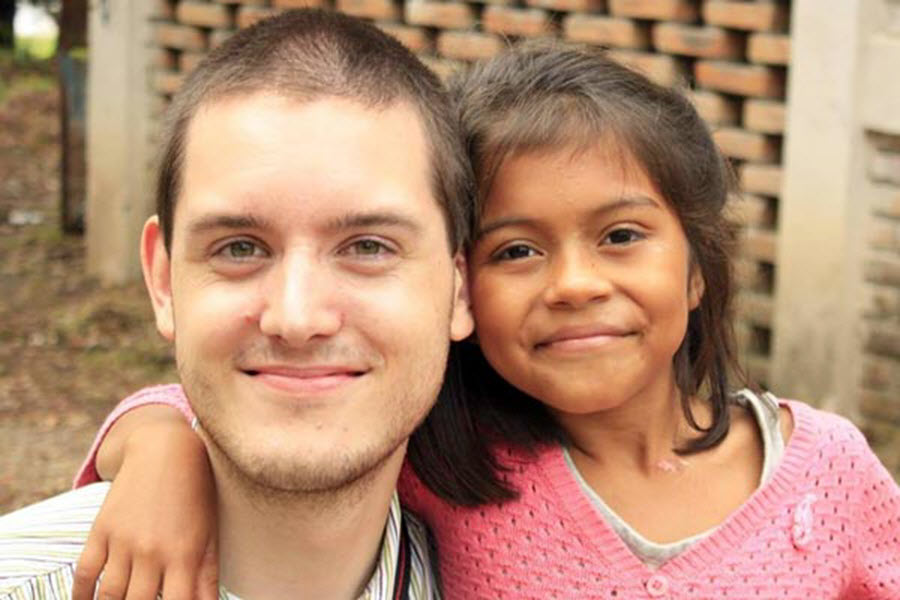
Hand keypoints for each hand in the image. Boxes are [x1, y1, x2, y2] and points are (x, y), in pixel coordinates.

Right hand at [71, 420, 218, 599]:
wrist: (166, 450)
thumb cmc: (196, 497)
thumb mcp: (209, 536)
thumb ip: (207, 579)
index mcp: (185, 556)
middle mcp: (152, 551)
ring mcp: (124, 541)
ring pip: (109, 596)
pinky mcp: (101, 529)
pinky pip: (85, 572)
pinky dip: (80, 595)